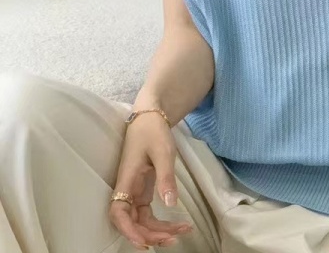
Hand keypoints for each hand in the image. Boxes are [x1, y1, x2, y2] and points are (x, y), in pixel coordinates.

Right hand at [109, 114, 192, 249]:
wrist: (150, 117)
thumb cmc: (153, 132)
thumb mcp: (163, 152)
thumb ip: (166, 178)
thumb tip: (170, 204)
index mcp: (127, 179)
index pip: (118, 212)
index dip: (127, 230)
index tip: (143, 241)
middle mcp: (127, 188)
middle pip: (131, 221)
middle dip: (150, 234)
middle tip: (174, 238)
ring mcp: (135, 191)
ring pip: (141, 220)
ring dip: (158, 231)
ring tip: (182, 232)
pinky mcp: (143, 190)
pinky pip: (148, 213)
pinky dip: (161, 221)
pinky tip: (178, 224)